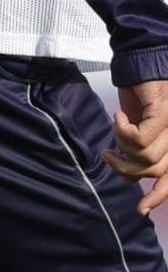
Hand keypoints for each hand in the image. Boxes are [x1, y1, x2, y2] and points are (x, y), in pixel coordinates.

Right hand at [103, 80, 167, 214]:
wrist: (143, 61)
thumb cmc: (141, 94)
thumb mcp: (139, 127)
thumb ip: (141, 150)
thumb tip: (131, 178)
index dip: (158, 196)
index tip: (141, 210)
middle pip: (154, 171)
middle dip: (126, 169)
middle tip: (108, 156)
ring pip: (146, 157)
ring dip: (122, 148)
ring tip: (113, 131)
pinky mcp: (163, 114)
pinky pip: (140, 138)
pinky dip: (122, 130)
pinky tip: (118, 116)